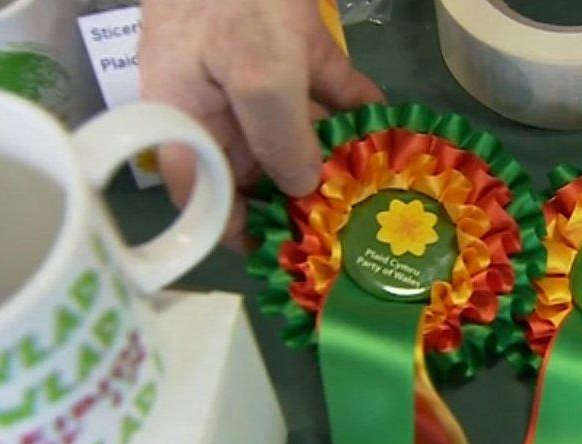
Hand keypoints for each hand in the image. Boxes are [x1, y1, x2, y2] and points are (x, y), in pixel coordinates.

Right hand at [140, 0, 383, 249]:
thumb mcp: (258, 75)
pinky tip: (394, 135)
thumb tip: (303, 188)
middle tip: (353, 232)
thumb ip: (278, 139)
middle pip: (259, 172)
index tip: (283, 255)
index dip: (235, 230)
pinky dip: (358, 111)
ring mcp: (261, 78)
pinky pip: (331, 93)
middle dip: (303, 199)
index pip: (201, 195)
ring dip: (339, 159)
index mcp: (187, 120)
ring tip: (382, 194)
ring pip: (301, 134)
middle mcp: (221, 108)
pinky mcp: (299, 49)